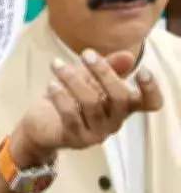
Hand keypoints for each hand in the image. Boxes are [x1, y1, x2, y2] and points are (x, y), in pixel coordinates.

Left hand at [10, 49, 162, 166]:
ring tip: (56, 64)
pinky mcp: (76, 138)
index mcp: (123, 107)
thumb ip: (108, 67)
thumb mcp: (88, 79)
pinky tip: (51, 84)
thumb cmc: (70, 99)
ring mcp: (96, 133)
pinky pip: (71, 116)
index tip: (143, 70)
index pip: (149, 103)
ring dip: (73, 79)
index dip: (151, 90)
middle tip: (86, 54)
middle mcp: (114, 122)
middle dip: (104, 72)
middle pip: (120, 99)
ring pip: (91, 103)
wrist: (41, 126)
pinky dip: (60, 97)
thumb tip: (128, 56)